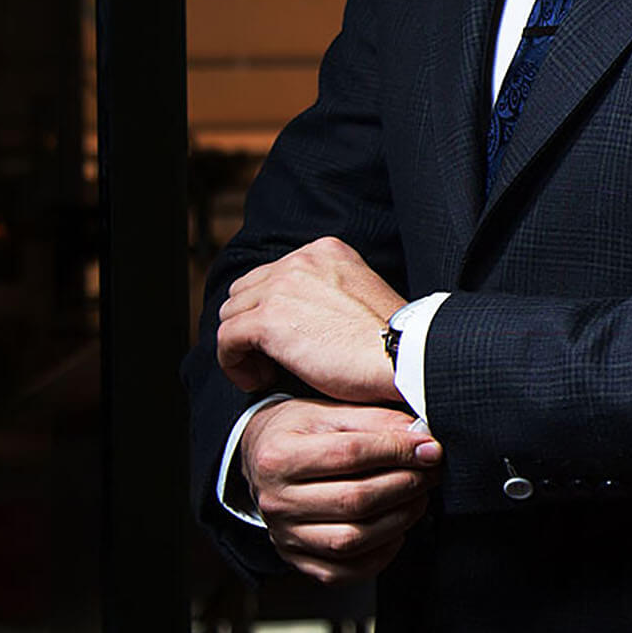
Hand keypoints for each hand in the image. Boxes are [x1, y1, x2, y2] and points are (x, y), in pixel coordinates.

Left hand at [217, 237, 406, 403]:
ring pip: (231, 314)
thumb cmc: (392, 344)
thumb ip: (328, 296)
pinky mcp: (269, 320)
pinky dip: (233, 364)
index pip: (273, 275)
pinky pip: (226, 340)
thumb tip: (300, 320)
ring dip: (242, 346)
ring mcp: (282, 287)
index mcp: (325, 252)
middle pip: (246, 291)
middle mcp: (300, 260)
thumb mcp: (362, 299)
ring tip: (265, 372)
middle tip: (272, 359)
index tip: (286, 341)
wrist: (404, 358)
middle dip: (252, 326)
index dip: (271, 311)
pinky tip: (255, 380)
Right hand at [239, 396, 442, 584]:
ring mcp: (285, 536)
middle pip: (354, 500)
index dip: (396, 451)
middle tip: (430, 473)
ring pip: (352, 540)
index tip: (429, 448)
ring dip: (399, 520)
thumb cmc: (299, 432)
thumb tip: (421, 436)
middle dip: (404, 486)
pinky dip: (380, 554)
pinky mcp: (298, 560)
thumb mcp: (329, 412)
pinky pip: (346, 571)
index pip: (349, 454)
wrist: (262, 460)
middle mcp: (276, 501)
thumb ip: (375, 420)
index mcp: (278, 456)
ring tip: (418, 498)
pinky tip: (396, 530)